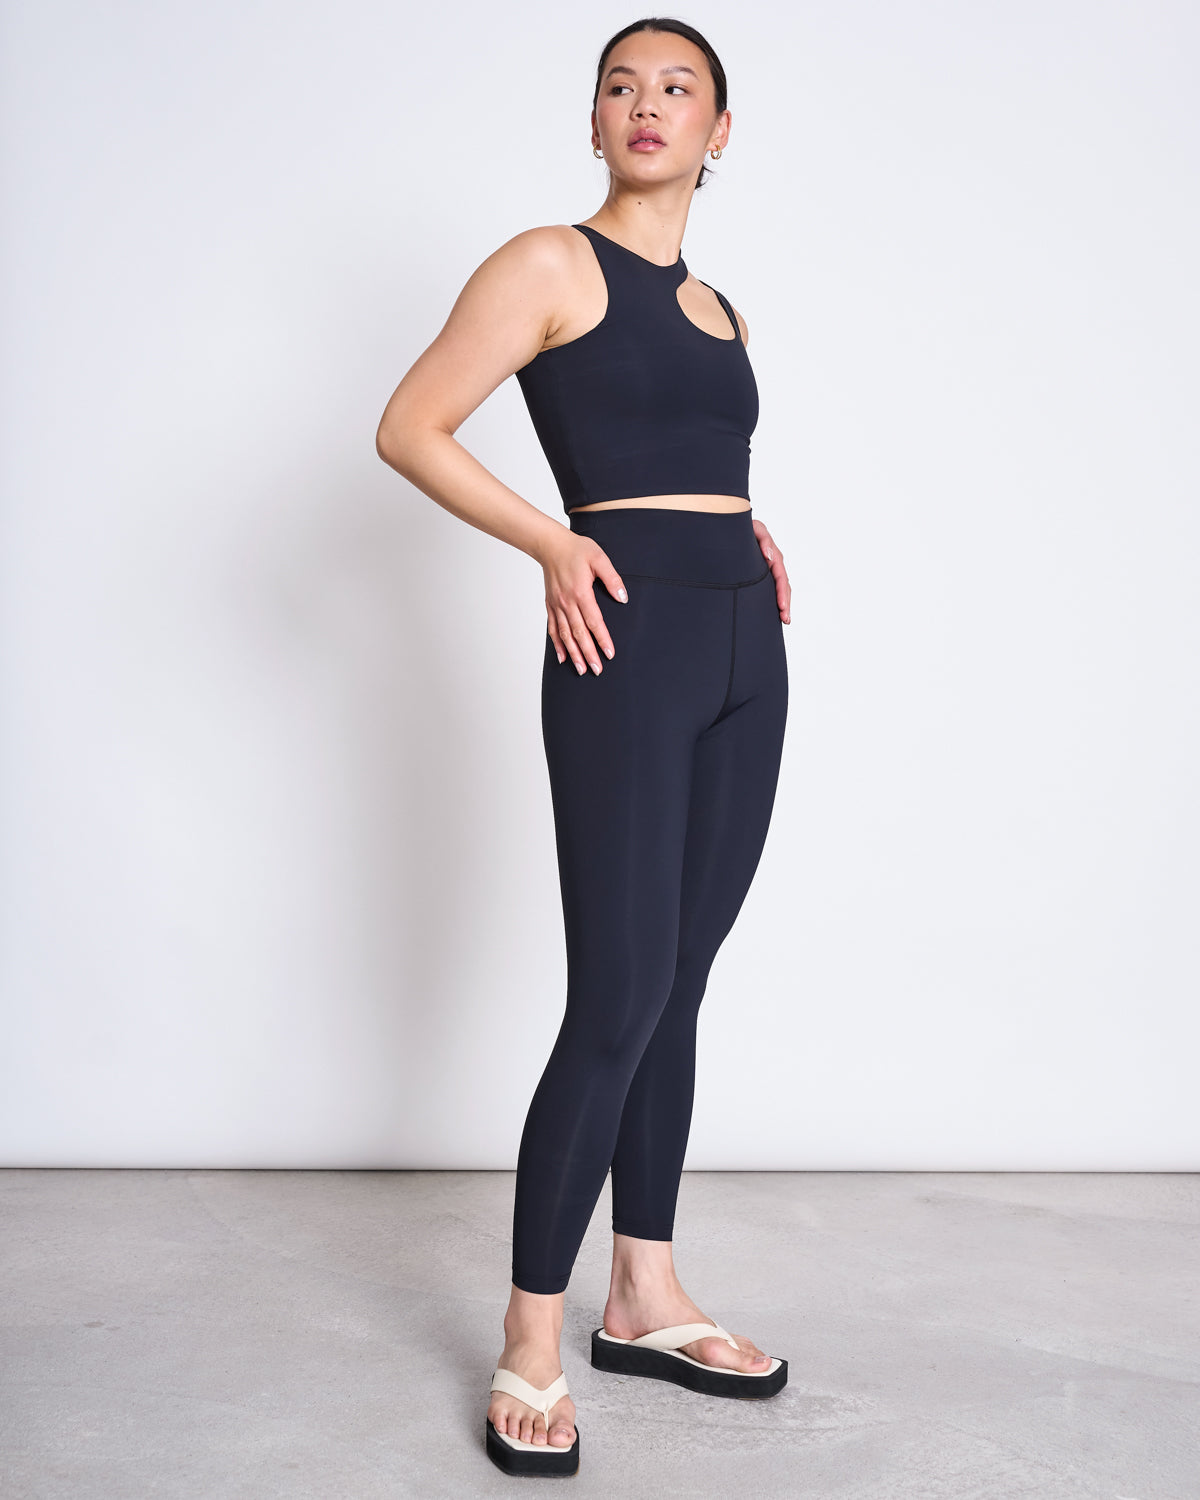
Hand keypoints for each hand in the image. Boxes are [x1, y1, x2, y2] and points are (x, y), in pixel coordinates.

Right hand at [541, 532, 627, 674]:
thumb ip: (612, 578)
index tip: (609, 654)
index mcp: (581, 593)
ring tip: (581, 670)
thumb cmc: (576, 550)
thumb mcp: (599, 558)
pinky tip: (563, 657)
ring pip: (565, 635)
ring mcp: (557, 605)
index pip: (594, 621)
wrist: (550, 545)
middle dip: (588, 654)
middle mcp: (567, 603)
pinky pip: (552, 629)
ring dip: (574, 654)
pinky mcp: (550, 605)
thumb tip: (623, 598)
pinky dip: (557, 644)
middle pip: (579, 633)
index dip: (602, 639)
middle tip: (596, 670)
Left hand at [752, 517, 790, 623]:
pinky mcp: (762, 574)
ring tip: (784, 620)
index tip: (782, 606)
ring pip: (780, 589)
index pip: (781, 577)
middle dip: (786, 604)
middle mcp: (773, 564)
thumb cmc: (744, 528)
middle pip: (784, 586)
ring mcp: (768, 570)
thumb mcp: (755, 529)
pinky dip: (775, 601)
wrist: (734, 528)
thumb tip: (770, 557)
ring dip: (784, 605)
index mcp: (773, 555)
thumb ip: (764, 539)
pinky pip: (771, 589)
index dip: (782, 593)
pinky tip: (775, 613)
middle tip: (785, 619)